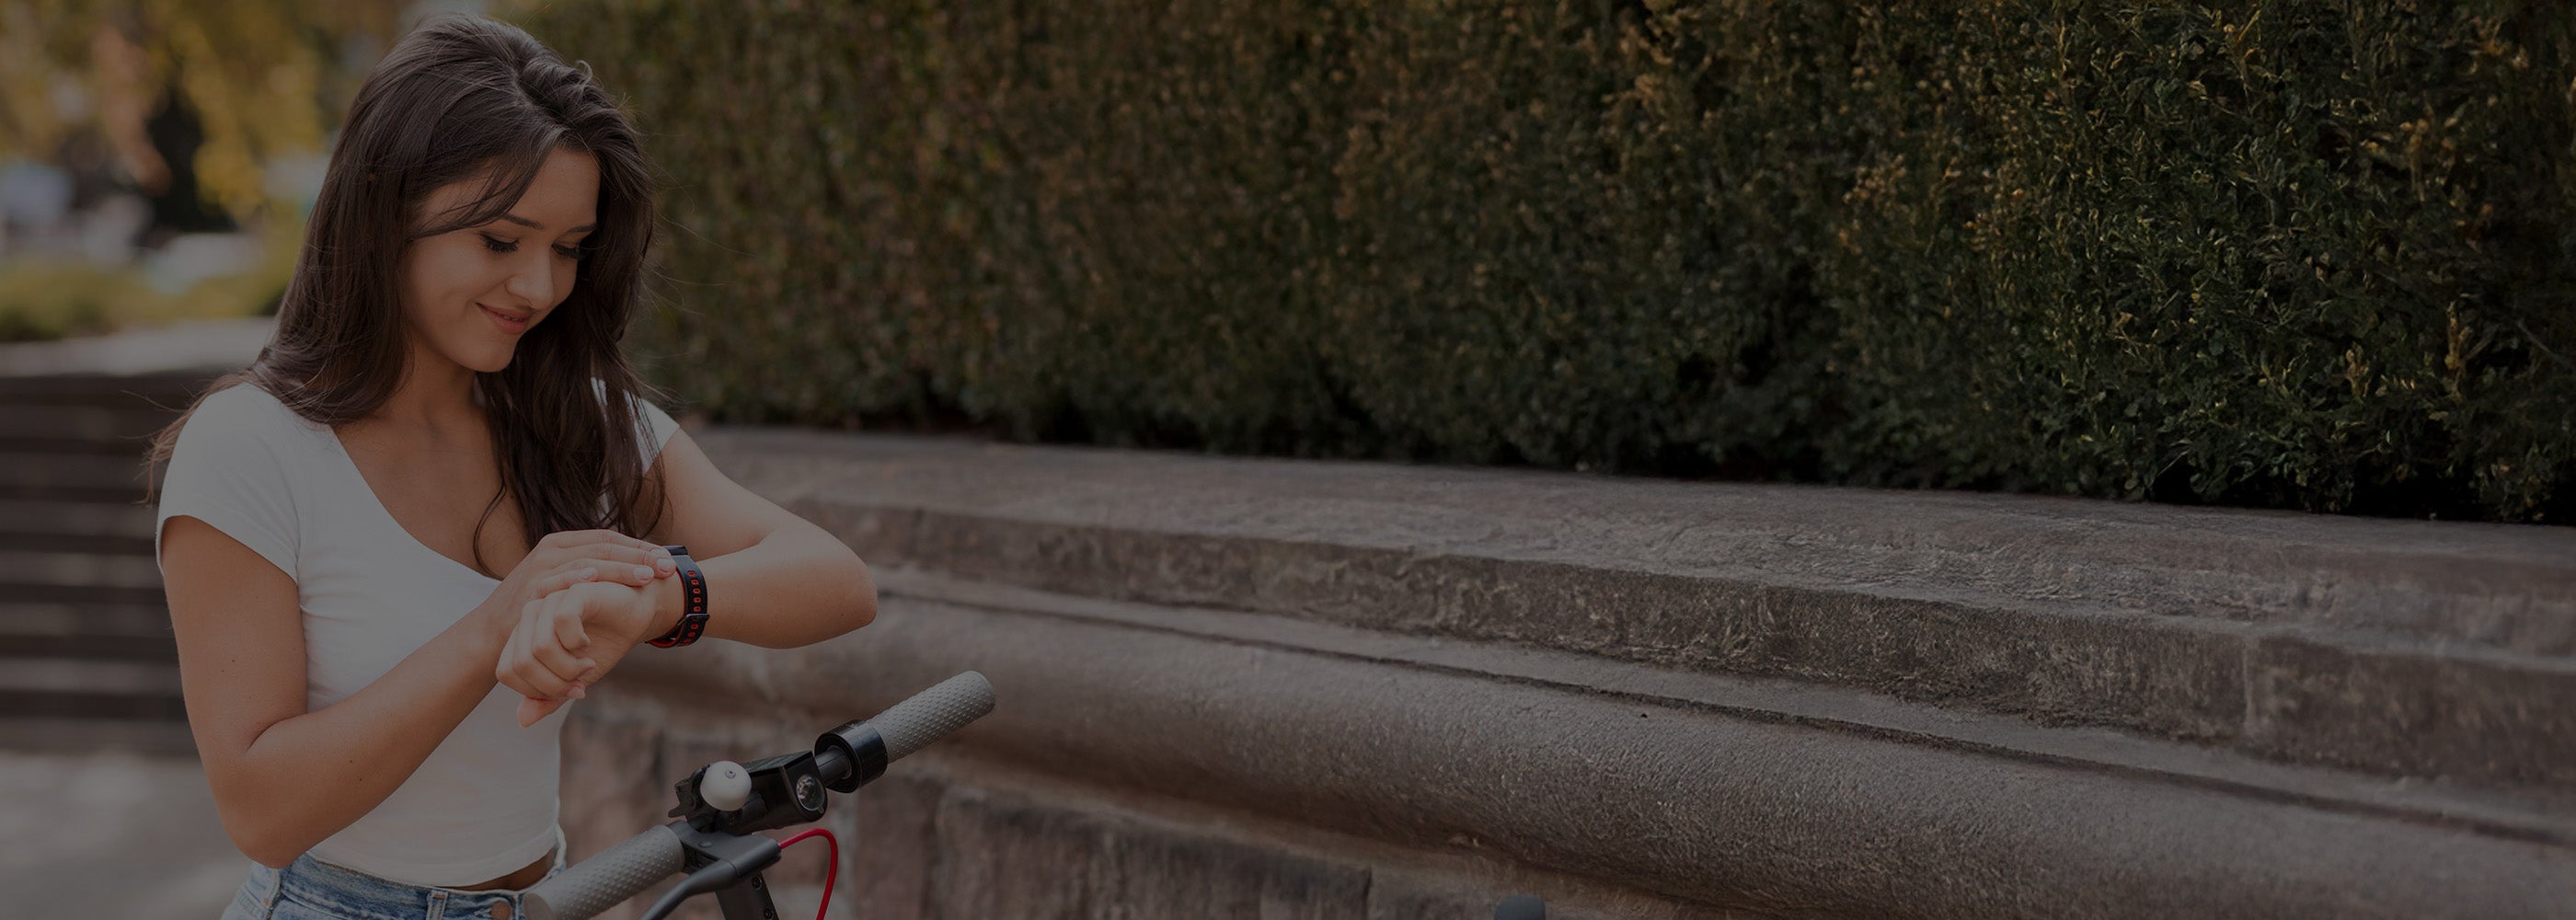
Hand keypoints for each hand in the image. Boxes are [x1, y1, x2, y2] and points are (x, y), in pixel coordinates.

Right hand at [482, 530, 674, 629]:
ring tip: (647, 576)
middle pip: (605, 546)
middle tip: (668, 567)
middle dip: (640, 556)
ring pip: (588, 560)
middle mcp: (553, 549)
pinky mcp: (532, 587)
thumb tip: (632, 567)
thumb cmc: (538, 607)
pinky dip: (578, 576)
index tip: (668, 558)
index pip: (609, 538)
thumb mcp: (563, 580)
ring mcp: (541, 566)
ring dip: (620, 568)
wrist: (493, 632)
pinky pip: (559, 579)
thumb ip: (589, 570)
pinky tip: (598, 578)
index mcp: (563, 543)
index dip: (640, 547)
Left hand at [498, 578, 666, 726]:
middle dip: (554, 684)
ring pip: (540, 648)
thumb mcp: (575, 679)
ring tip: (588, 666)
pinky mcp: (574, 592)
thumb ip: (549, 697)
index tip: (568, 692)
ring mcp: (550, 602)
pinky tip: (588, 643)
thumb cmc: (604, 644)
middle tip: (580, 684)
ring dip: (568, 668)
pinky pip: (562, 623)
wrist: (637, 617)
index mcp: (523, 636)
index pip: (506, 672)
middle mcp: (530, 617)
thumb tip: (523, 720)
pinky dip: (578, 643)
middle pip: (521, 663)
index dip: (535, 691)